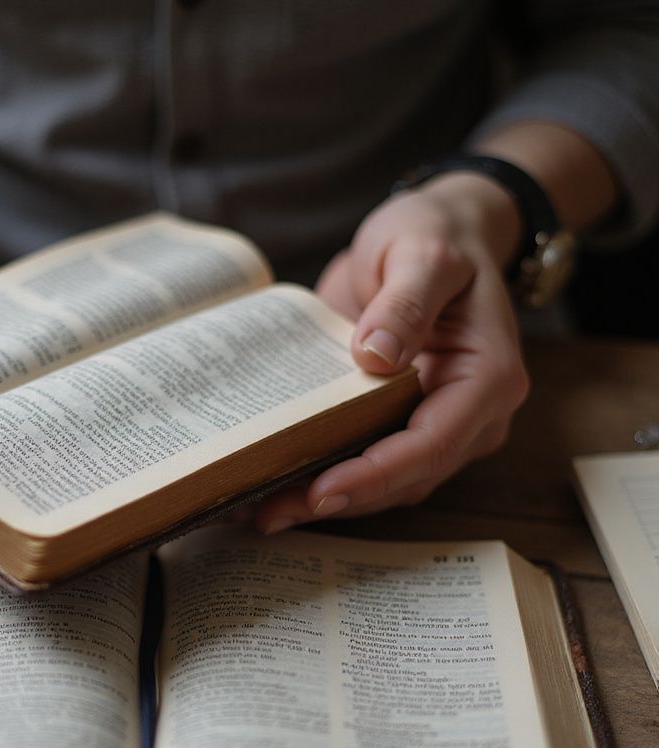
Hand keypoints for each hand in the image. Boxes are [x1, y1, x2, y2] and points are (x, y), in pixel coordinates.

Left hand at [252, 173, 529, 531]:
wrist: (436, 234)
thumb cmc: (436, 237)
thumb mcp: (423, 252)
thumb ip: (406, 300)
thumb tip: (376, 356)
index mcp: (488, 378)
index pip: (433, 443)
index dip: (377, 474)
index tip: (322, 491)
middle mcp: (470, 415)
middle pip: (406, 478)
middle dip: (339, 499)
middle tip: (271, 513)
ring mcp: (435, 425)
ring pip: (384, 484)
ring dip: (323, 500)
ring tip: (259, 509)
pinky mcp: (400, 424)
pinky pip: (365, 462)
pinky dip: (322, 476)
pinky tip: (272, 485)